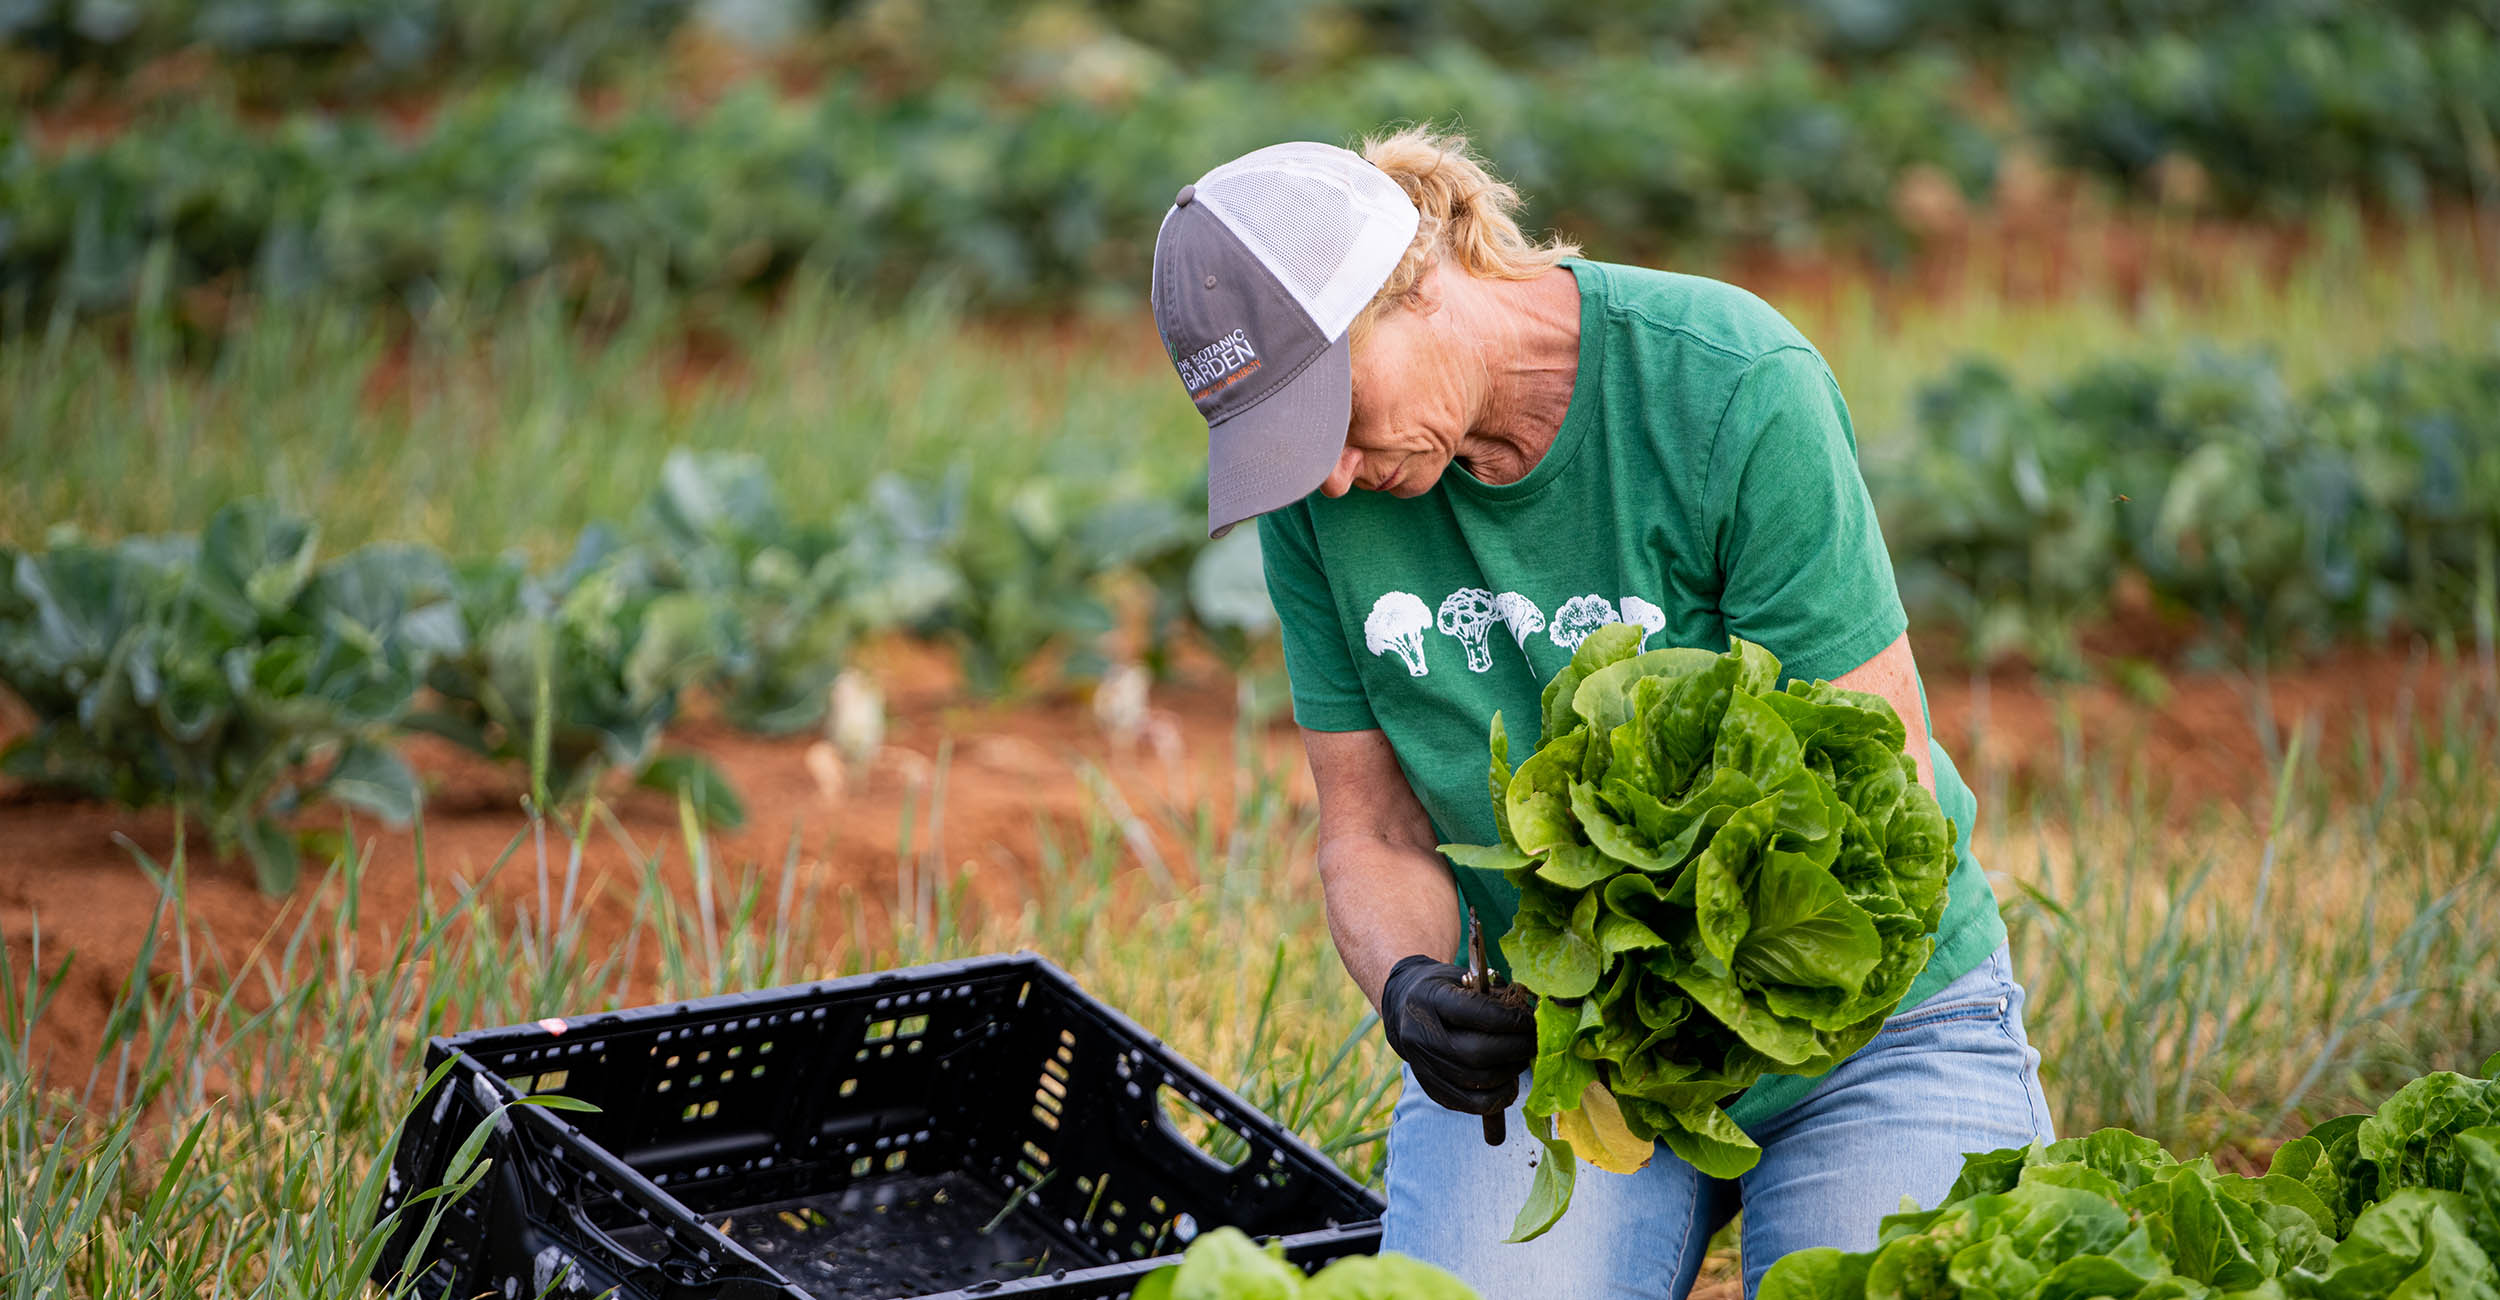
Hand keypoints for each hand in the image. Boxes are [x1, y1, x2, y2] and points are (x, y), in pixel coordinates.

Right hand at [1378, 954, 1536, 1115]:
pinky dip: (1499, 1097)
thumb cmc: (1446, 989)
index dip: (1512, 1019)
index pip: (1477, 1013)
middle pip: (1477, 1053)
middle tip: (1534, 1042)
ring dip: (1510, 1072)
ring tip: (1522, 1058)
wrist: (1406, 1007)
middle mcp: (1420, 1034)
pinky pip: (1472, 1104)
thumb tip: (1531, 1014)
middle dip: (1516, 1049)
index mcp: (1429, 999)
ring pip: (1478, 1081)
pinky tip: (1509, 1082)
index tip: (1532, 1020)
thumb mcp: (1466, 978)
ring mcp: (1423, 1066)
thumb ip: (1495, 994)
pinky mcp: (1431, 1089)